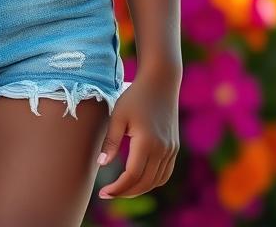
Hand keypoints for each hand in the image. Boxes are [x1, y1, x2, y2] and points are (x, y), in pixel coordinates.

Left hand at [97, 65, 180, 199]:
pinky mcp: (174, 147)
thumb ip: (110, 141)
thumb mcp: (118, 115)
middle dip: (126, 192)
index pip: (132, 176)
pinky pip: (165, 173)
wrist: (161, 81)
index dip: (117, 188)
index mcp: (147, 142)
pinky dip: (152, 181)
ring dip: (139, 189)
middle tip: (109, 194)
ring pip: (156, 181)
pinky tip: (139, 180)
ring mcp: (171, 149)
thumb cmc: (135, 96)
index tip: (103, 193)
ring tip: (122, 189)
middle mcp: (162, 149)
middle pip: (144, 183)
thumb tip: (101, 164)